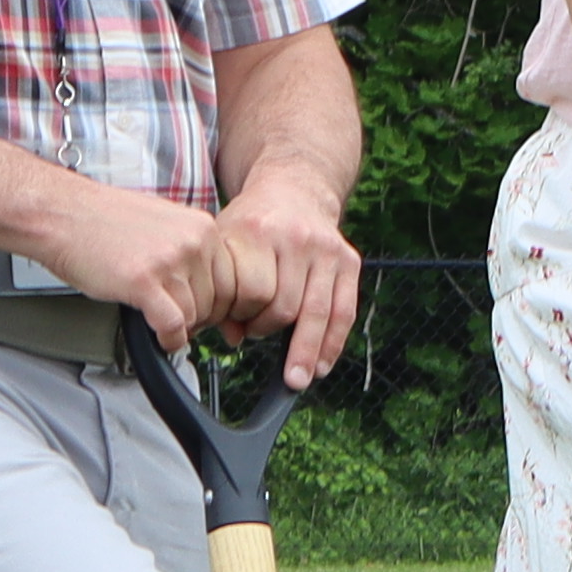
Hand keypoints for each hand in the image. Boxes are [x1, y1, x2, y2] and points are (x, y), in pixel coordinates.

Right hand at [28, 181, 250, 361]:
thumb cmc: (101, 221)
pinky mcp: (144, 282)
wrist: (61, 214)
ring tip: (161, 323)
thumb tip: (206, 284)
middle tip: (179, 321)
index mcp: (202, 227)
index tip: (202, 312)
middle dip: (198, 318)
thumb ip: (190, 250)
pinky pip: (173, 325)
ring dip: (180, 327)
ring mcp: (170, 262)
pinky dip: (169, 339)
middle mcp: (193, 242)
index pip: (231, 280)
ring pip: (195, 316)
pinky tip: (160, 338)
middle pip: (216, 301)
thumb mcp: (164, 223)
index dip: (216, 304)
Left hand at [213, 174, 365, 385]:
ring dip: (307, 351)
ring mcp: (327, 250)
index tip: (238, 330)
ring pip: (318, 313)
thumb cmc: (253, 225)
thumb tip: (233, 338)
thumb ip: (222, 290)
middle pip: (287, 305)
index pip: (255, 292)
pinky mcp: (349, 260)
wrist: (294, 191)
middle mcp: (297, 239)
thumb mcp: (226, 245)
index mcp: (259, 231)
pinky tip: (322, 365)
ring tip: (298, 380)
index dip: (246, 319)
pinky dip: (333, 343)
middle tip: (256, 340)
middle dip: (270, 331)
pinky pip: (344, 311)